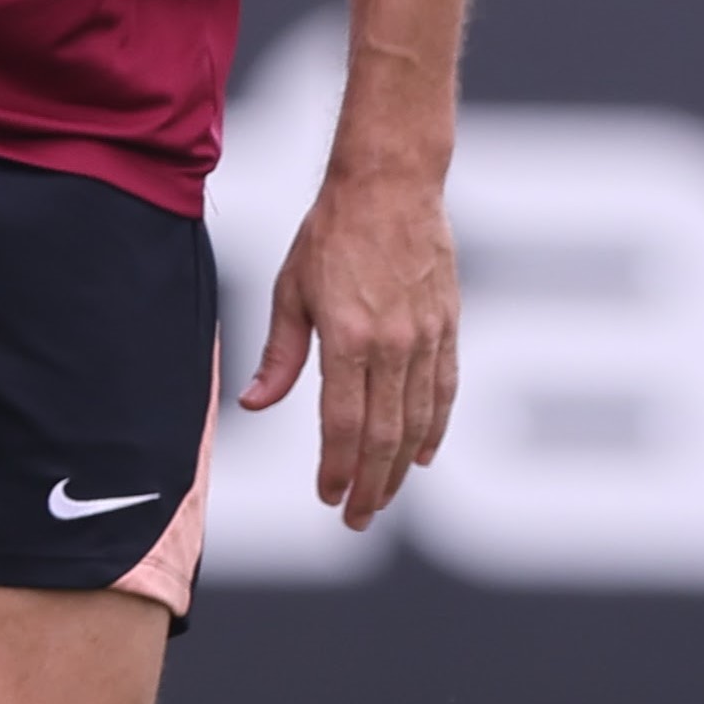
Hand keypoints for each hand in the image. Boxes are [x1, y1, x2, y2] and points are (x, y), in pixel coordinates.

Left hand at [235, 163, 458, 530]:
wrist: (391, 185)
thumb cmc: (331, 233)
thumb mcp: (290, 290)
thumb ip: (280, 355)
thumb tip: (254, 403)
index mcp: (348, 337)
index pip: (342, 425)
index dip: (336, 469)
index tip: (328, 498)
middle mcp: (393, 344)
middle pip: (385, 436)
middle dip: (370, 486)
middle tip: (357, 518)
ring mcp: (427, 337)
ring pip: (419, 422)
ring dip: (402, 468)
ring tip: (384, 497)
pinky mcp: (448, 326)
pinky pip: (445, 390)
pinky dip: (436, 428)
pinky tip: (424, 454)